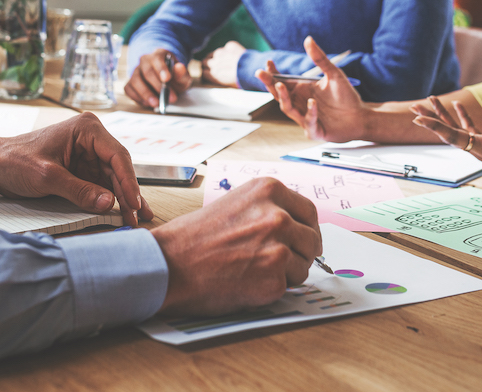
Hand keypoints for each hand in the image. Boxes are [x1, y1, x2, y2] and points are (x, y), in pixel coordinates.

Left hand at [0, 111, 151, 226]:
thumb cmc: (15, 161)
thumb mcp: (47, 177)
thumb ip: (79, 190)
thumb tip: (109, 203)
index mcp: (86, 129)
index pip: (117, 156)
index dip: (128, 182)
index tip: (134, 203)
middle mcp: (91, 137)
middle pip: (119, 168)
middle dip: (129, 194)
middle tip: (138, 217)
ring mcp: (88, 152)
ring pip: (113, 177)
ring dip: (123, 198)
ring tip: (136, 219)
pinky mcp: (82, 166)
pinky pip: (101, 183)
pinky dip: (111, 198)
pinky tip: (122, 211)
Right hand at [124, 48, 191, 108]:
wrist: (167, 81)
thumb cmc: (174, 77)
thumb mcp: (182, 75)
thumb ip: (182, 73)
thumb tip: (179, 68)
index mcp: (158, 55)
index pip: (157, 59)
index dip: (161, 69)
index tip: (167, 79)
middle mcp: (144, 61)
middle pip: (146, 72)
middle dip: (157, 86)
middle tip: (168, 98)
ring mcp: (136, 72)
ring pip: (135, 81)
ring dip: (146, 94)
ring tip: (156, 103)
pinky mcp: (130, 83)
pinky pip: (129, 89)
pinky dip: (138, 97)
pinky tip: (148, 103)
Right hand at [151, 177, 320, 315]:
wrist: (169, 264)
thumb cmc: (195, 237)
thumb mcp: (235, 203)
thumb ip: (267, 208)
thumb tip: (296, 223)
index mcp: (269, 190)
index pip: (309, 212)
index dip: (306, 229)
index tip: (302, 239)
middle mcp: (278, 215)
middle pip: (312, 239)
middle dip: (301, 253)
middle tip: (280, 262)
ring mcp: (278, 248)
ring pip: (303, 265)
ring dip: (286, 273)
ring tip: (253, 270)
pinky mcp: (273, 279)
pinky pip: (287, 287)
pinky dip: (270, 290)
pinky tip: (245, 282)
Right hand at [201, 40, 244, 86]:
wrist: (251, 69)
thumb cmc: (241, 80)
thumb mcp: (226, 83)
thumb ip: (216, 77)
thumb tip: (210, 74)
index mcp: (213, 74)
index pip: (203, 72)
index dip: (207, 73)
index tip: (210, 74)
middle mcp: (215, 62)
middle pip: (205, 62)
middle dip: (208, 64)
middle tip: (215, 67)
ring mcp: (221, 52)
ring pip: (213, 53)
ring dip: (217, 57)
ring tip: (223, 60)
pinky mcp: (230, 46)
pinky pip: (227, 47)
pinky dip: (229, 50)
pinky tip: (234, 55)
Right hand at [255, 36, 368, 141]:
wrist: (361, 117)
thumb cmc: (346, 97)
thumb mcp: (334, 74)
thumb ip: (320, 58)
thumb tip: (308, 39)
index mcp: (302, 90)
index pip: (282, 81)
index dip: (273, 73)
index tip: (268, 62)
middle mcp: (300, 104)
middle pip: (279, 94)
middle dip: (269, 84)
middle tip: (260, 73)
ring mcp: (305, 118)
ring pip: (287, 108)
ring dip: (283, 97)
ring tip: (280, 85)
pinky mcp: (314, 131)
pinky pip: (308, 121)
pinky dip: (310, 112)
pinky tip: (313, 102)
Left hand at [412, 97, 481, 177]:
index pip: (452, 136)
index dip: (434, 126)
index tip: (417, 118)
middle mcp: (478, 148)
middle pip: (448, 132)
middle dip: (431, 119)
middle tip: (415, 108)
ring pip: (456, 128)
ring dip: (443, 115)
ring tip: (430, 101)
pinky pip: (469, 127)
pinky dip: (461, 116)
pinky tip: (457, 106)